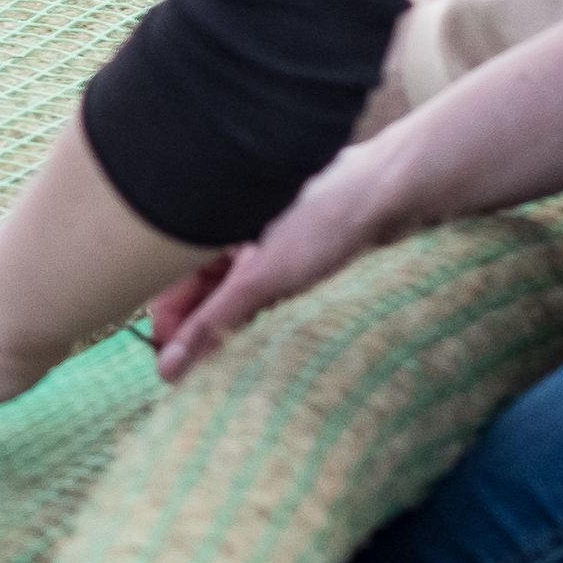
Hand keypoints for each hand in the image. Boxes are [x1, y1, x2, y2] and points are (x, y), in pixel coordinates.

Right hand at [150, 111, 442, 380]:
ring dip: (236, 323)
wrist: (393, 192)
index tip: (174, 365)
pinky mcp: (300, 250)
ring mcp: (268, 239)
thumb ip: (211, 325)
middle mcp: (234, 229)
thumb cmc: (325, 219)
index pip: (169, 281)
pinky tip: (274, 334)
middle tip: (206, 370)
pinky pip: (269, 288)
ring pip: (238, 291)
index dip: (169, 324)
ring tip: (239, 356)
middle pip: (203, 289)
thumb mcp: (260, 281)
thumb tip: (171, 367)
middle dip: (202, 328)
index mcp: (211, 222)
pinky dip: (266, 313)